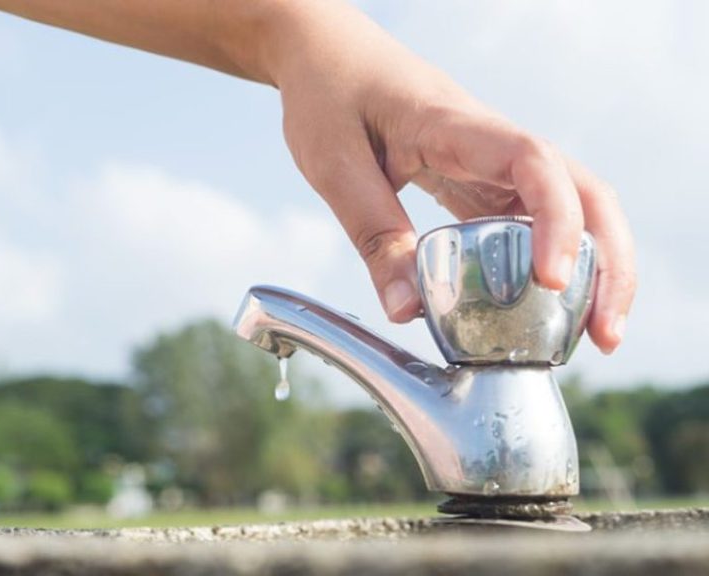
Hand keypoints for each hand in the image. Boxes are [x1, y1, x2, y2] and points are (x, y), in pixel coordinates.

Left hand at [271, 2, 635, 353]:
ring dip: (593, 266)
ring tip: (593, 333)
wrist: (330, 55)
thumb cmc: (329, 94)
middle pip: (583, 191)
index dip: (558, 222)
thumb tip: (407, 312)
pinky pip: (532, 218)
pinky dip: (552, 259)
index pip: (534, 164)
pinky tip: (546, 301)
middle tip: (604, 333)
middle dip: (608, 261)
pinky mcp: (482, 179)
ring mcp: (493, 161)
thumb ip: (374, 233)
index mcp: (456, 127)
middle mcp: (492, 143)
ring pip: (570, 207)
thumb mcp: (336, 165)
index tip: (553, 282)